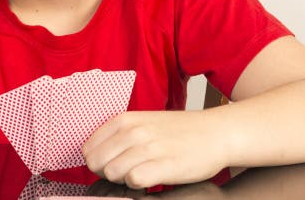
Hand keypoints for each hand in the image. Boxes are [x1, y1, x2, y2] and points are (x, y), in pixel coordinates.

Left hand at [82, 110, 228, 188]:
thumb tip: (94, 156)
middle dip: (107, 172)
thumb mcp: (143, 123)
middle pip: (96, 163)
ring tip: (142, 174)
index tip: (112, 163)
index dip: (98, 161)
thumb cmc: (179, 132)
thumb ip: (118, 135)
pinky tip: (151, 180)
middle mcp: (133, 131)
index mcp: (124, 119)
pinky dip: (139, 185)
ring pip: (112, 173)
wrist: (215, 133)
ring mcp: (148, 147)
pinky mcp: (163, 165)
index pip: (89, 148)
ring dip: (124, 180)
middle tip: (126, 171)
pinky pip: (133, 181)